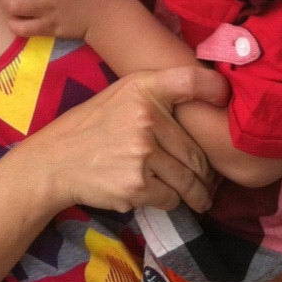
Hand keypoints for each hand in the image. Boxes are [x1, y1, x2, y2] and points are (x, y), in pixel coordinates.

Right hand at [24, 66, 226, 214]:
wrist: (56, 159)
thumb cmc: (96, 125)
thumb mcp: (123, 94)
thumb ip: (159, 94)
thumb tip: (211, 102)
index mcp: (142, 87)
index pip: (191, 80)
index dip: (215, 89)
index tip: (225, 100)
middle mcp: (145, 115)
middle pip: (197, 151)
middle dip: (206, 173)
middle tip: (209, 181)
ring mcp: (142, 151)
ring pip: (188, 179)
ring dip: (195, 193)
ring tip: (198, 196)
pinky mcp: (137, 184)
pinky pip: (171, 198)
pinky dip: (169, 201)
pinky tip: (157, 194)